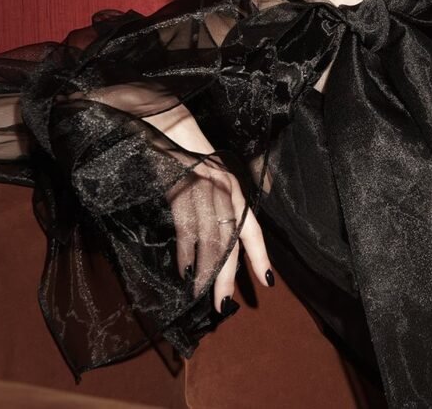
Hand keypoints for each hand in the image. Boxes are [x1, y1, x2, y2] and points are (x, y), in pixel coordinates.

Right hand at [146, 105, 272, 311]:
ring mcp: (201, 190)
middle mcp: (224, 191)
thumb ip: (227, 202)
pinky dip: (185, 252)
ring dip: (204, 270)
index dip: (259, 255)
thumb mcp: (214, 177)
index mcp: (235, 190)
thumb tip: (238, 227)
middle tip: (224, 305)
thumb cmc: (190, 156)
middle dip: (227, 274)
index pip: (251, 229)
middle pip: (229, 241)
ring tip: (202, 294)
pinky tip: (185, 270)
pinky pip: (185, 228)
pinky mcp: (178, 190)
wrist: (165, 127)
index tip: (266, 282)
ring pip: (207, 239)